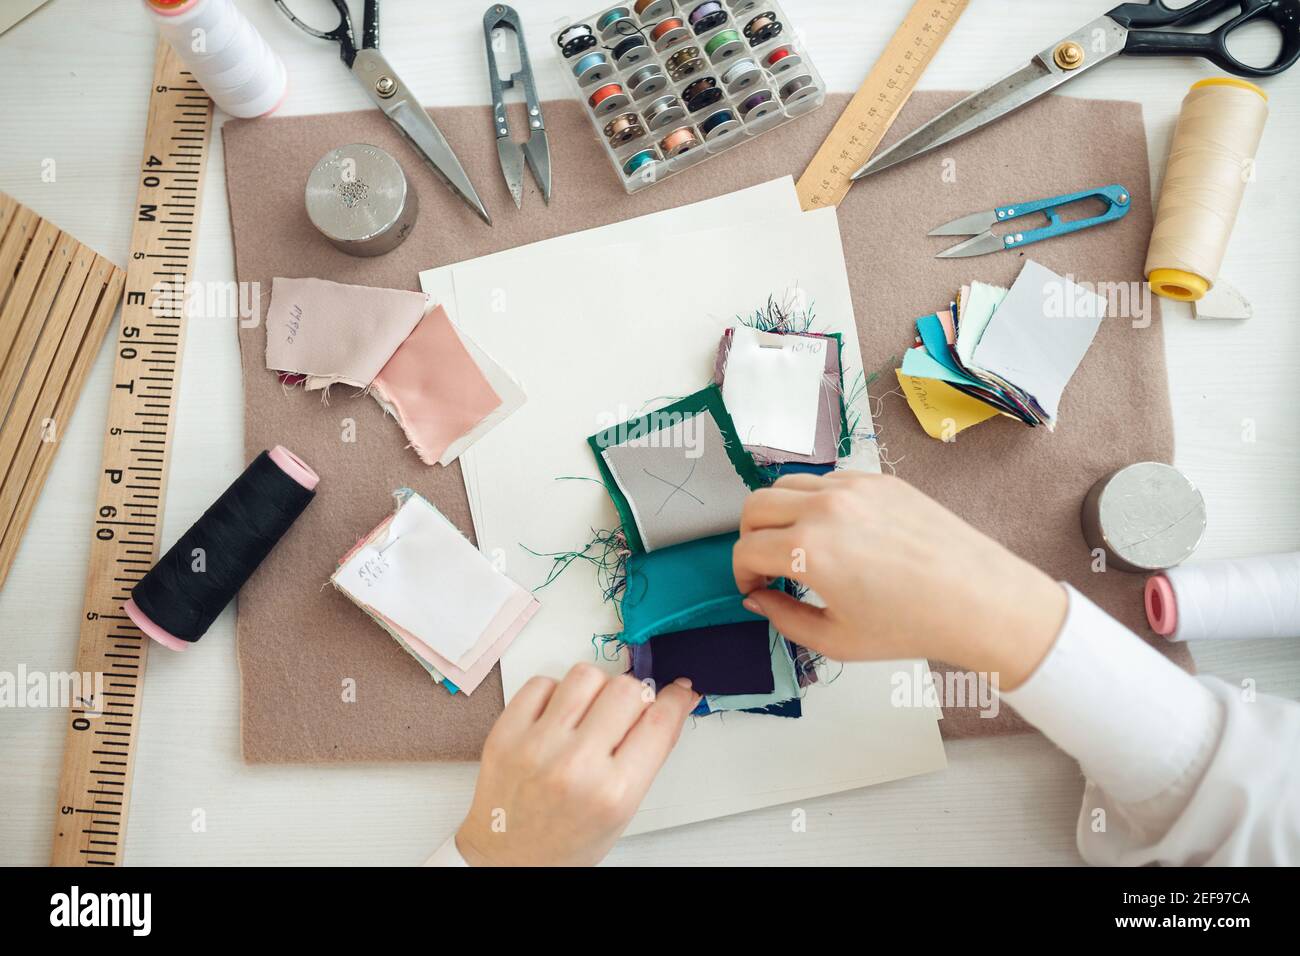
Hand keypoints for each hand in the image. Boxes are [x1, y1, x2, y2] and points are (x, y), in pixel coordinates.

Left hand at [454, 664, 698, 865]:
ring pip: (586, 674)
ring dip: (596, 688)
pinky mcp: (506, 733)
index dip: (675, 698)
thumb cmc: (565, 841)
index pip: (660, 721)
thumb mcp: (622, 810)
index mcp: (613, 793)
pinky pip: (542, 682)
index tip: (676, 691)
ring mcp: (537, 746)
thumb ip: (650, 756)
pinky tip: (557, 716)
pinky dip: (555, 692)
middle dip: (635, 696)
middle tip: (626, 712)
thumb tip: (672, 706)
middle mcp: (576, 766)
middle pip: (628, 689)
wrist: (508, 858)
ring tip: (588, 712)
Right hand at [733, 472, 1066, 689]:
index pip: (746, 550)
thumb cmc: (910, 625)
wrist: (976, 598)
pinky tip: (838, 533)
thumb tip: (758, 600)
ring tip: (798, 545)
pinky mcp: (879, 479)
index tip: (755, 589)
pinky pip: (828, 480)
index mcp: (808, 549)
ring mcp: (853, 487)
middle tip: (765, 564)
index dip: (742, 575)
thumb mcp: (836, 640)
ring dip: (779, 515)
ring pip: (787, 485)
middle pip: (754, 506)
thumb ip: (784, 619)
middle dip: (749, 537)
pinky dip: (816, 502)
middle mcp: (824, 508)